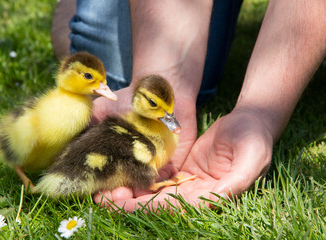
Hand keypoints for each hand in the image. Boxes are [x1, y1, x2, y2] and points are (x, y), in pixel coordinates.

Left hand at [94, 107, 272, 211]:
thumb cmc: (255, 139)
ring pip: (155, 193)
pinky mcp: (183, 170)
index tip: (122, 203)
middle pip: (159, 203)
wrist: (251, 121)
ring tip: (105, 190)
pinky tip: (121, 177)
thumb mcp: (252, 158)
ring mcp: (189, 182)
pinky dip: (139, 179)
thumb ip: (237, 181)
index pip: (174, 206)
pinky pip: (158, 178)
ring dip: (131, 193)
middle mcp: (197, 193)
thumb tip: (216, 198)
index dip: (147, 207)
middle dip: (131, 202)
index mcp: (211, 196)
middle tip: (103, 198)